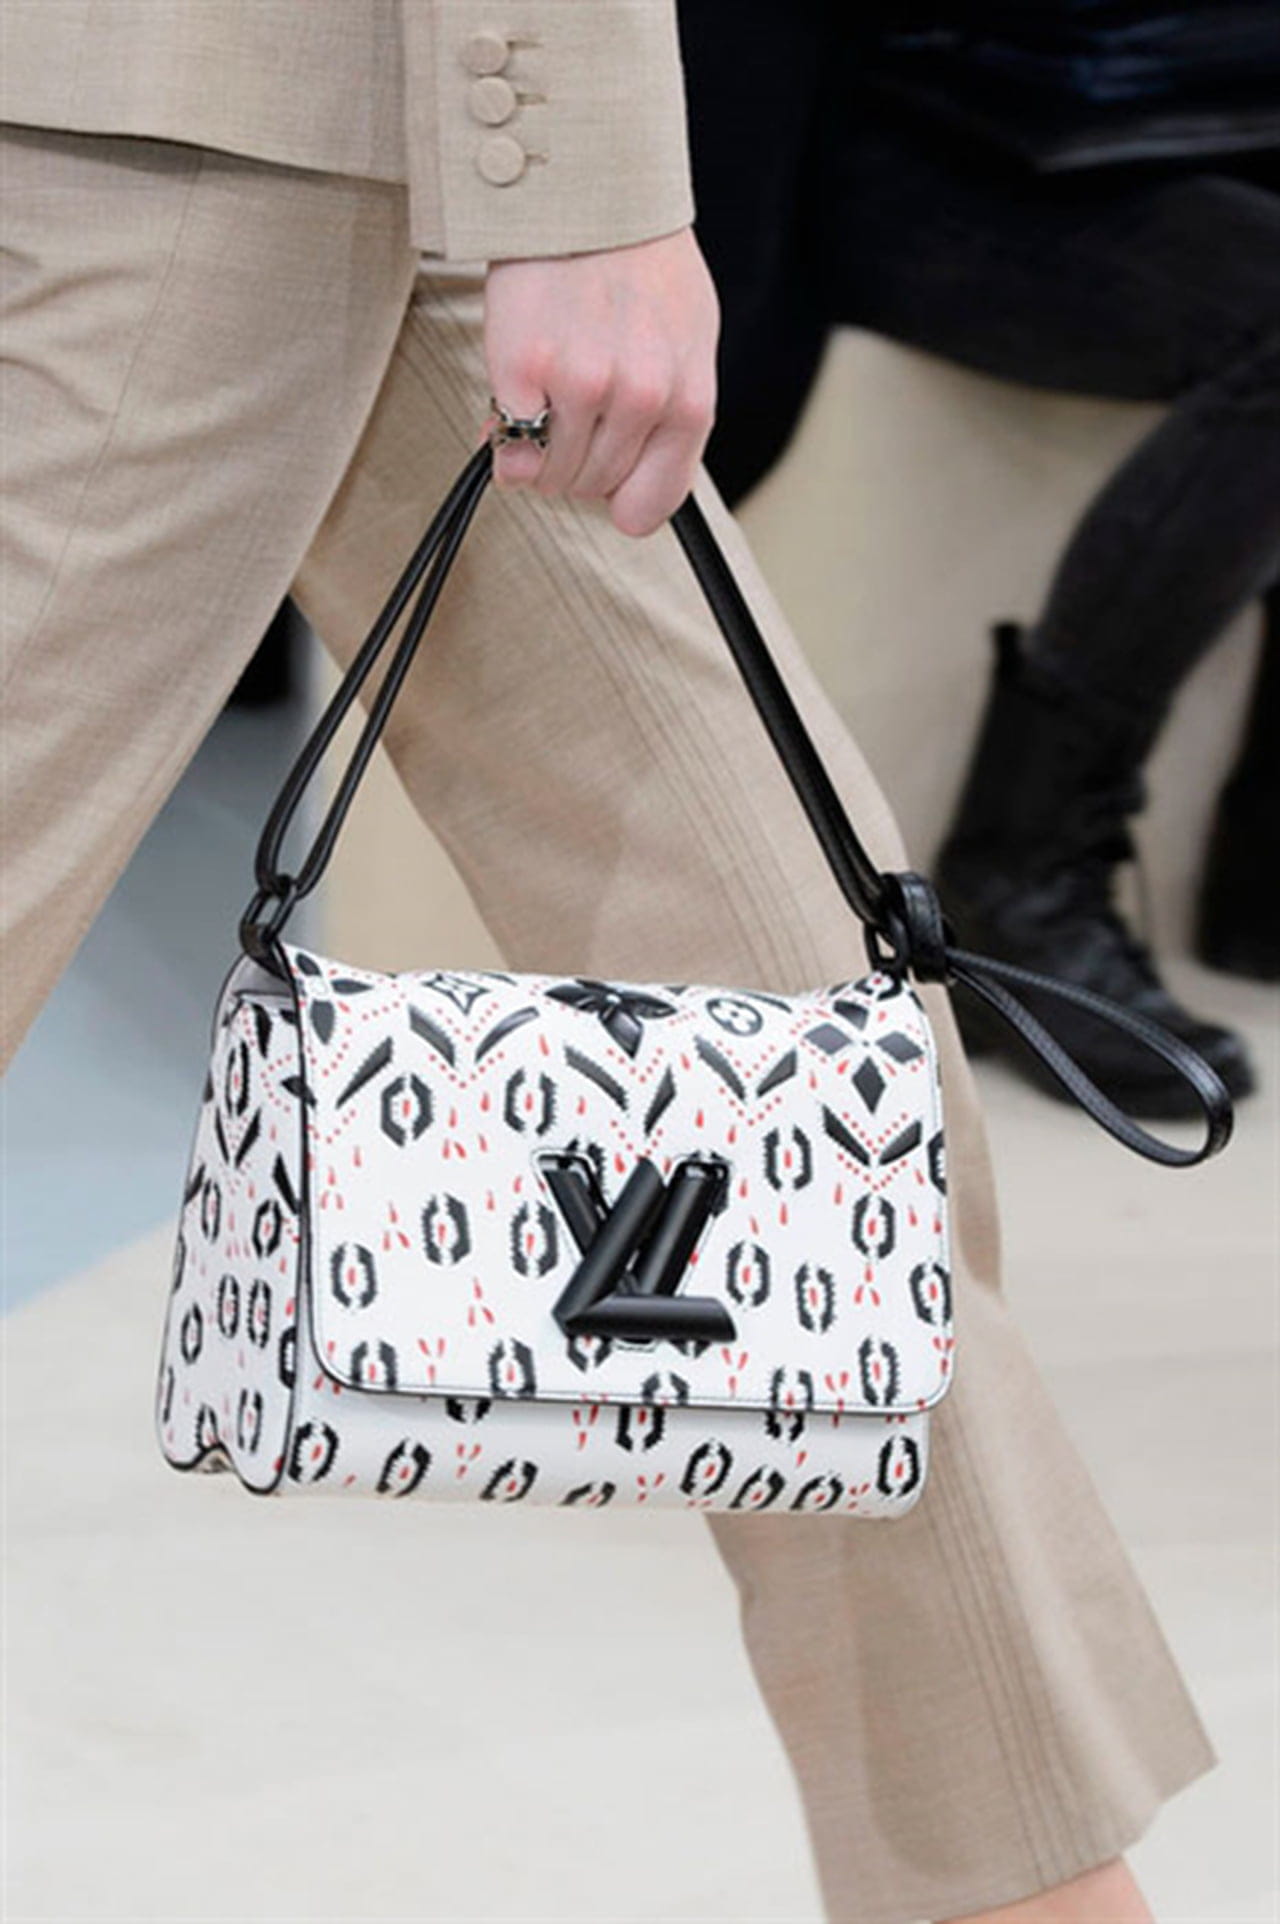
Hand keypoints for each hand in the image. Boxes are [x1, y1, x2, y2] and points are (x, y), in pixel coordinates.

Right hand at [483, 226, 718, 537]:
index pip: (649, 506)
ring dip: (538, 451)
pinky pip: (511, 450)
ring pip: (549, 474)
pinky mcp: (526, 368)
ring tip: (544, 397)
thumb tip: (608, 478)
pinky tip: (516, 395)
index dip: (619, 498)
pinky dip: (504, 437)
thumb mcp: (685, 339)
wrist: (592, 188)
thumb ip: (659, 417)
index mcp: (688, 401)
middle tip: (566, 412)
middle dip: (574, 461)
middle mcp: (641, 400)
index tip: (604, 477)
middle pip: (591, 487)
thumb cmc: (645, 264)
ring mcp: (582, 386)